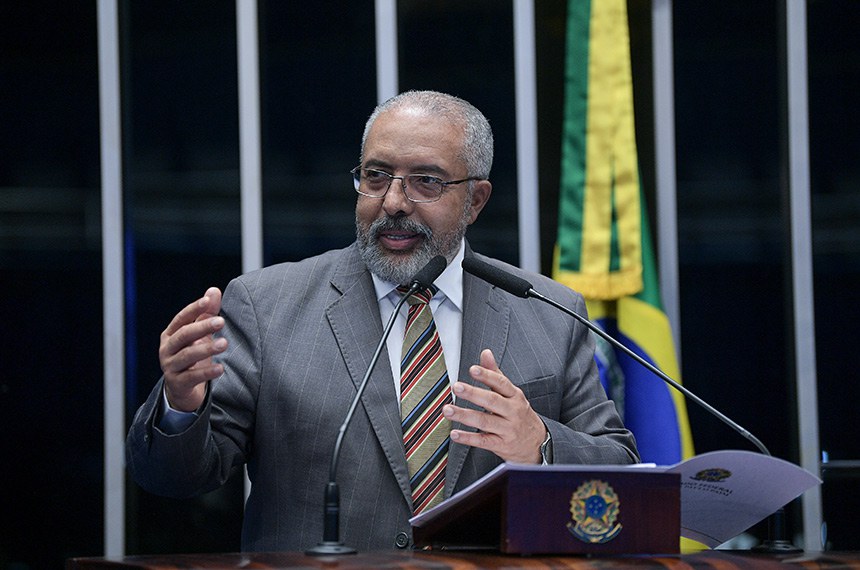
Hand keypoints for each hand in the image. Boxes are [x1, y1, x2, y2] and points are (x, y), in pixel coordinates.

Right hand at [158, 287, 226, 411]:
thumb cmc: (192, 356)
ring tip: (224, 343)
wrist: (181, 390)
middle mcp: (167, 349)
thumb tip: (214, 290)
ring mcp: (170, 367)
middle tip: (221, 321)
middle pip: (183, 335)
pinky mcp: (178, 384)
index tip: (208, 300)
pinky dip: (206, 372)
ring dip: (206, 349)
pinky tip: (220, 368)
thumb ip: (206, 313)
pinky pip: (192, 377)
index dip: (194, 308)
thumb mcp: (199, 335)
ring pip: (187, 356)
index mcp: (171, 334)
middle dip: (202, 327)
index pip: (181, 318)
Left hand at [443, 349, 546, 463]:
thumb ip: (495, 374)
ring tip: (448, 410)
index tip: (473, 369)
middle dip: (473, 394)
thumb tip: (485, 353)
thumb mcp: (512, 393)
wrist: (537, 443)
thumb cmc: (519, 414)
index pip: (501, 383)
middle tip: (456, 387)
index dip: (487, 375)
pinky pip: (483, 441)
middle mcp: (513, 412)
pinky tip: (454, 433)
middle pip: (492, 401)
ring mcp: (508, 429)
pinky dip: (468, 438)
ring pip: (485, 421)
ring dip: (464, 415)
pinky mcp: (501, 445)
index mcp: (515, 396)